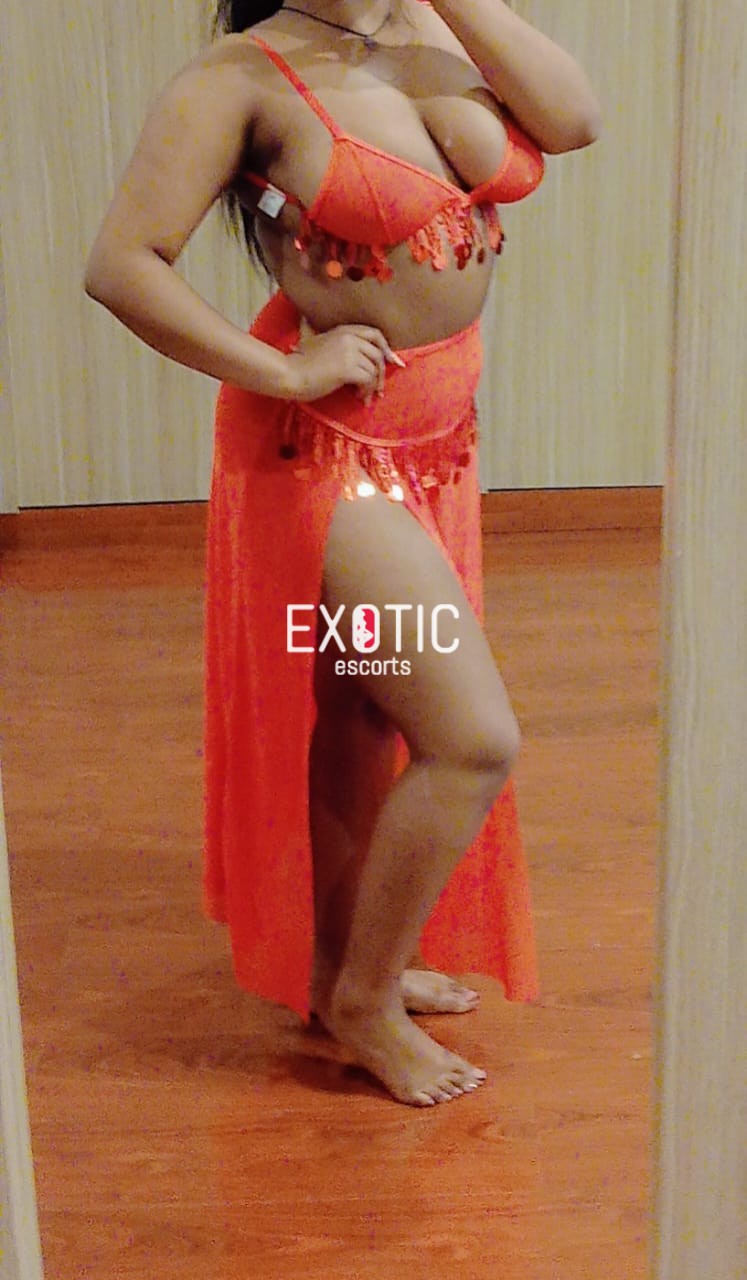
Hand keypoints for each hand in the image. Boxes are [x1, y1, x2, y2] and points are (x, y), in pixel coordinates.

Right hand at [281, 323, 405, 404]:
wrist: (289, 374)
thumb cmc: (299, 363)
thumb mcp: (314, 342)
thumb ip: (329, 340)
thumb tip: (336, 346)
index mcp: (343, 330)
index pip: (375, 334)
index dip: (386, 349)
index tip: (392, 362)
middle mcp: (349, 338)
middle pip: (379, 354)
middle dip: (382, 374)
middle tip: (379, 390)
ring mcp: (349, 352)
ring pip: (374, 370)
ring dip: (372, 387)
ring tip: (363, 397)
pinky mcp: (348, 368)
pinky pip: (368, 380)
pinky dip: (366, 391)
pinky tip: (358, 398)